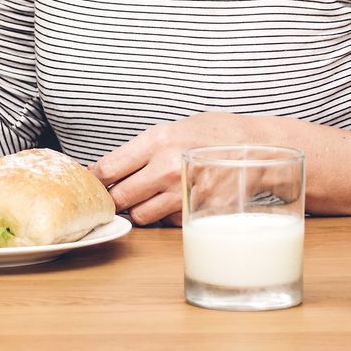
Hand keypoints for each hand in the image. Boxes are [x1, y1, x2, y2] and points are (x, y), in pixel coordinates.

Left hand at [90, 113, 254, 225]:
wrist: (258, 147)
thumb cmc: (216, 133)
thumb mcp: (174, 128)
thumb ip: (143, 148)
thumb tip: (110, 168)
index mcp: (157, 141)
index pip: (108, 168)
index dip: (94, 179)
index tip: (91, 183)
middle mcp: (167, 167)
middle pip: (120, 197)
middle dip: (113, 198)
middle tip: (116, 195)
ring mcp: (184, 192)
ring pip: (141, 215)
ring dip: (138, 210)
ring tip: (147, 198)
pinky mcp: (199, 211)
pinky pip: (167, 222)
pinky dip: (165, 217)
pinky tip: (173, 202)